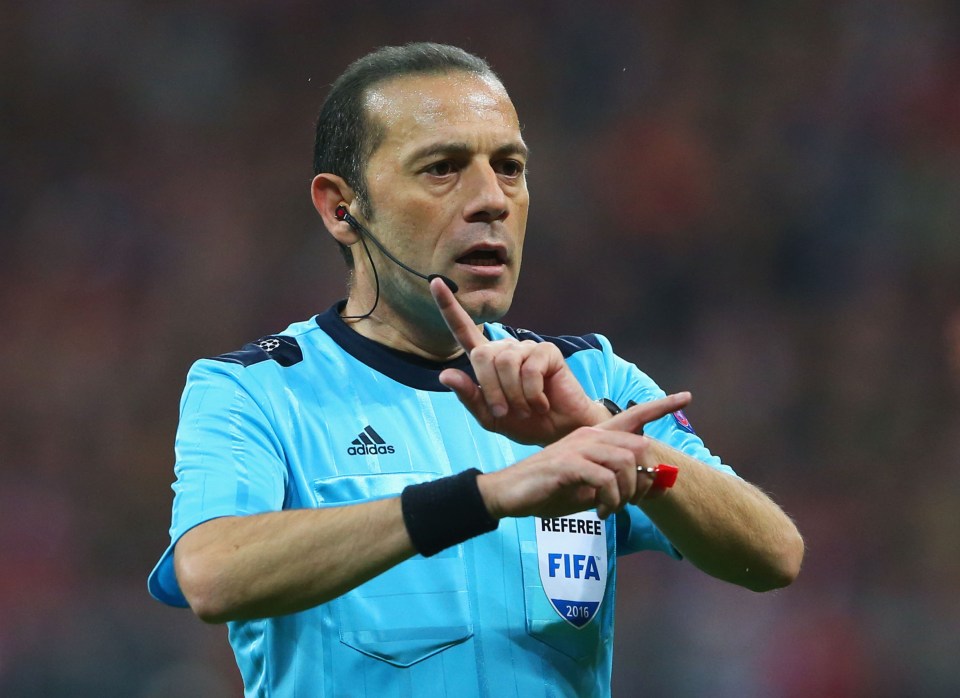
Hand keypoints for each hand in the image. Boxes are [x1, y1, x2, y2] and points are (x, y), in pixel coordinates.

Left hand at [431, 277, 612, 444]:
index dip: (449, 307)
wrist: (559, 431)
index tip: (436, 282)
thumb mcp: (489, 417)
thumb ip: (468, 397)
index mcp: (487, 361)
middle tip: (504, 413)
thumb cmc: (524, 422)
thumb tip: (444, 374)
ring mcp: (526, 348)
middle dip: (491, 390)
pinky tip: (540, 403)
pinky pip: (529, 370)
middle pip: (482, 356)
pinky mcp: (547, 351)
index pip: (463, 330)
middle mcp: (505, 349)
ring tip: (525, 409)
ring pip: (505, 363)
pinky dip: (531, 394)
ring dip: (513, 395)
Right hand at [477, 392, 691, 519]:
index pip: (634, 415)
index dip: (661, 406)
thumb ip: (615, 483)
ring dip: (626, 494)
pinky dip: (611, 501)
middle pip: (639, 446)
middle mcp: (589, 435)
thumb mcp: (588, 489)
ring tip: (611, 509)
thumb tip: (648, 486)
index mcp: (594, 435)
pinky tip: (600, 512)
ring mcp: (578, 447)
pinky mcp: (568, 464)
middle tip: (629, 502)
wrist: (508, 494)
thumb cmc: (548, 490)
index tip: (686, 396)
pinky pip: (606, 480)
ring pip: (626, 464)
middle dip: (643, 479)